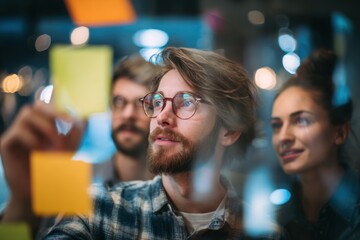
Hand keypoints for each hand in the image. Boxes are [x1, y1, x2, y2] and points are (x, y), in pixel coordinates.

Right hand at [0, 101, 84, 221]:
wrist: (37, 193)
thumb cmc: (53, 170)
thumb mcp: (68, 150)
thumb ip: (74, 134)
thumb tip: (81, 118)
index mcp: (42, 125)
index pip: (47, 106)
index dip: (60, 108)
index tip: (73, 120)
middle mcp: (28, 127)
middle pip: (36, 106)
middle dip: (54, 113)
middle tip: (66, 125)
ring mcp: (15, 134)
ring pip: (27, 114)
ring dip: (46, 127)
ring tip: (56, 144)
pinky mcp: (6, 144)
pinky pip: (17, 132)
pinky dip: (33, 139)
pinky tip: (40, 151)